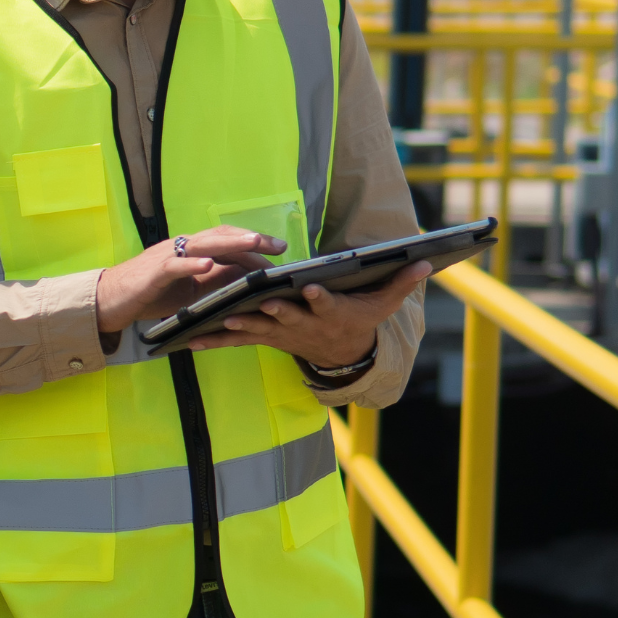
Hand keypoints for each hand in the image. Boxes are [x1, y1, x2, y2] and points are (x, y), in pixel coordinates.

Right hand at [96, 226, 285, 333]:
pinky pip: (175, 266)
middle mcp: (181, 248)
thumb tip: (246, 278)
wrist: (110, 299)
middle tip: (278, 246)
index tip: (278, 250)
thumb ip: (213, 280)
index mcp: (190, 251)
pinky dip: (192, 264)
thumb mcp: (189, 289)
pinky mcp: (153, 273)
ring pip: (203, 245)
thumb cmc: (149, 294)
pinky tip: (208, 265)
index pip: (226, 241)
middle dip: (251, 239)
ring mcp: (167, 258)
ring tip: (254, 243)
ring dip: (230, 243)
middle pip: (220, 236)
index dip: (252, 243)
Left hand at [190, 260, 429, 368]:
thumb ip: (401, 283)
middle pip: (285, 316)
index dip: (319, 297)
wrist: (341, 355)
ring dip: (236, 325)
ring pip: (256, 328)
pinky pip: (236, 339)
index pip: (325, 303)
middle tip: (258, 304)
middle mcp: (303, 324)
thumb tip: (427, 262)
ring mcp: (281, 333)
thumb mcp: (382, 304)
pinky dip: (215, 339)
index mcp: (330, 311)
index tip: (310, 288)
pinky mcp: (264, 337)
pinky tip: (190, 339)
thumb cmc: (361, 320)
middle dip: (272, 310)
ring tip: (215, 321)